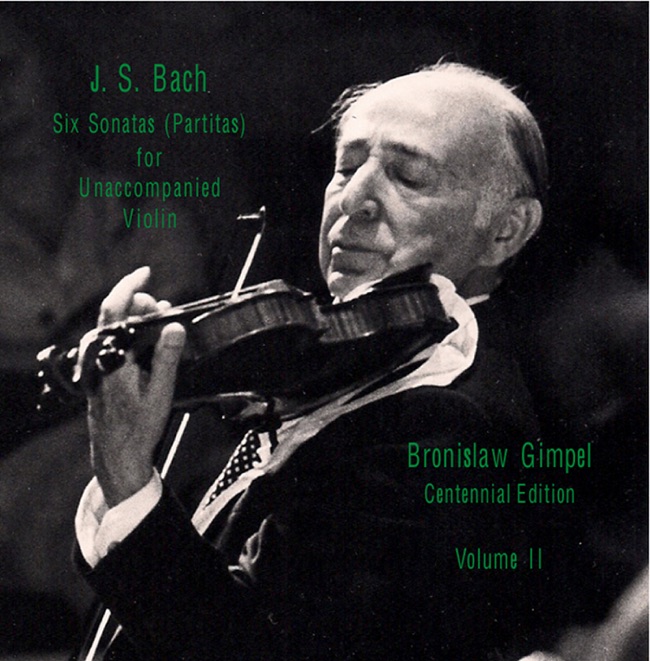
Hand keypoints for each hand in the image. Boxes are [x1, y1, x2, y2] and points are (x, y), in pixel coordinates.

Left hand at [88, 267, 185, 507]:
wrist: (116, 453)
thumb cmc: (138, 427)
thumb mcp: (160, 393)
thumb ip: (166, 358)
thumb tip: (174, 326)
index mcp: (112, 358)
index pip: (115, 310)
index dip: (129, 286)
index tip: (146, 272)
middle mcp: (100, 357)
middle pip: (116, 315)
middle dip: (142, 305)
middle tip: (166, 310)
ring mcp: (98, 364)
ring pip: (116, 328)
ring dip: (138, 320)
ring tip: (161, 324)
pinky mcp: (101, 370)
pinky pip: (116, 342)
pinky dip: (133, 334)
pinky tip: (149, 342)